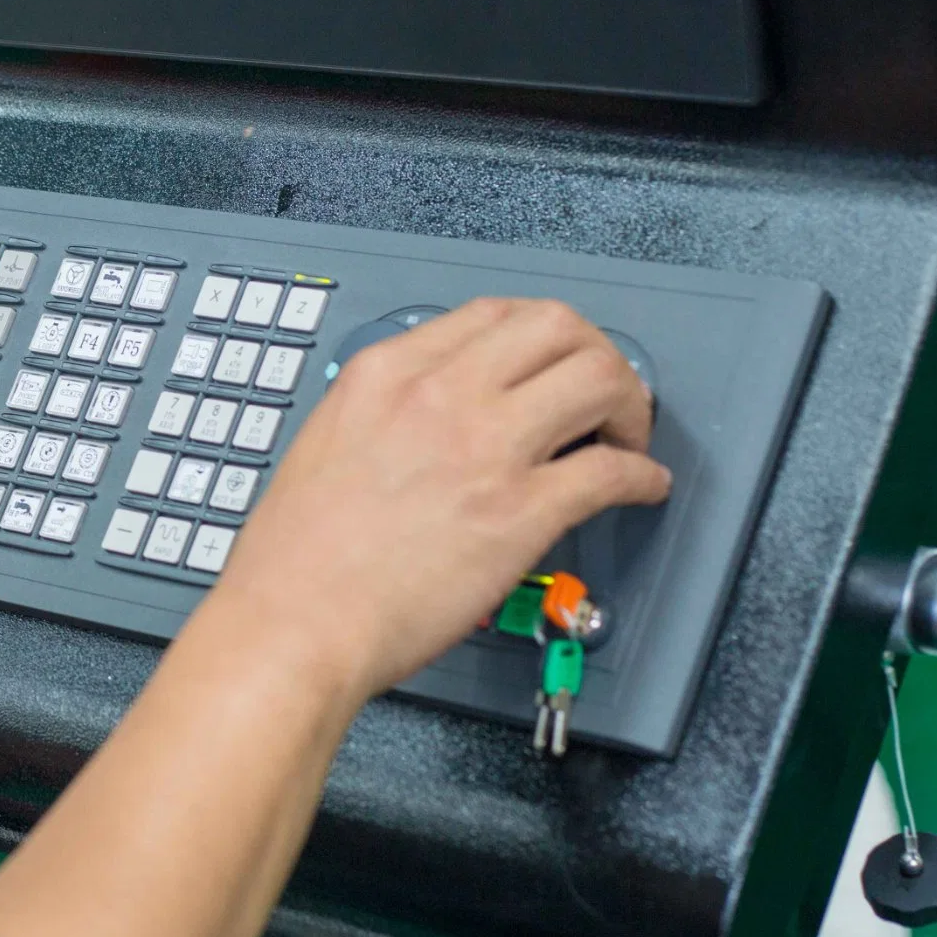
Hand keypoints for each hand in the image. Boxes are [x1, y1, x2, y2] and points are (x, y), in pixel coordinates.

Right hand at [205, 298, 671, 710]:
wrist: (294, 622)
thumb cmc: (294, 559)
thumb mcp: (326, 444)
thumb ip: (383, 415)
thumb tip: (430, 424)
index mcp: (386, 375)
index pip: (491, 314)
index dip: (538, 337)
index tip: (549, 366)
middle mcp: (441, 394)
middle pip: (558, 326)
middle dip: (595, 353)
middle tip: (601, 396)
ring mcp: (485, 448)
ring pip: (599, 378)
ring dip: (628, 405)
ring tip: (626, 439)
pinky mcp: (520, 512)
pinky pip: (612, 471)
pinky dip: (642, 476)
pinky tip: (642, 488)